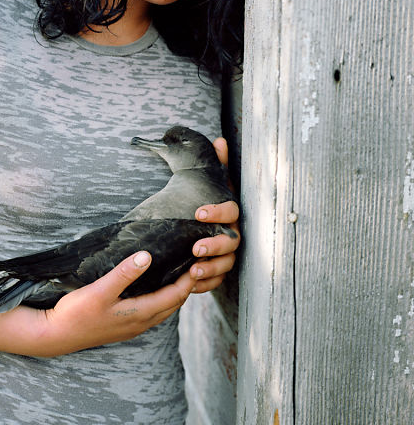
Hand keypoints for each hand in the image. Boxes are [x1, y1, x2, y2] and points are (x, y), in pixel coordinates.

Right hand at [30, 250, 197, 355]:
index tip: (198, 261)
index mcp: (139, 314)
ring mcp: (132, 327)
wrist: (55, 336)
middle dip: (187, 286)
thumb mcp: (99, 290)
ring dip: (175, 294)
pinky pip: (152, 313)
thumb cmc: (76, 313)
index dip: (188, 279)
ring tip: (180, 275)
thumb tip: (146, 256)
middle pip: (174, 305)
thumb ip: (123, 274)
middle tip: (195, 265)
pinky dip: (161, 300)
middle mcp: (141, 324)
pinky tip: (155, 289)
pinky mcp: (123, 327)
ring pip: (164, 311)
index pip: (175, 296)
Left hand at [188, 136, 239, 293]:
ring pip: (226, 264)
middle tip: (196, 247)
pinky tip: (190, 284)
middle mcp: (233, 232)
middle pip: (232, 242)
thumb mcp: (208, 182)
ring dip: (211, 268)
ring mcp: (228, 253)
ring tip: (192, 270)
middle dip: (215, 245)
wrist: (200, 221)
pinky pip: (217, 281)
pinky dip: (205, 284)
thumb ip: (215, 163)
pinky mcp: (218, 270)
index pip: (230, 210)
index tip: (198, 212)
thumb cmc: (206, 200)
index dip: (217, 212)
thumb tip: (219, 141)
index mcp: (229, 211)